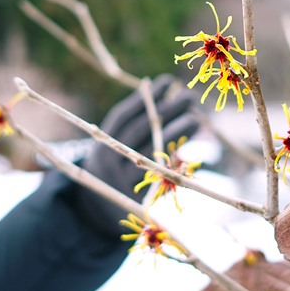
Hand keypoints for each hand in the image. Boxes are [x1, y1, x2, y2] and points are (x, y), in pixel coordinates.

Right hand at [77, 74, 199, 235]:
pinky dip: (175, 160)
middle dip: (166, 112)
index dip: (144, 98)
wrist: (93, 209)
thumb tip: (160, 92)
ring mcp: (122, 179)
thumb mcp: (112, 144)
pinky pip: (160, 176)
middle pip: (140, 131)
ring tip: (195, 119)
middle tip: (189, 97)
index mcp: (100, 142)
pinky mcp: (136, 197)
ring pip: (152, 153)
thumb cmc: (111, 165)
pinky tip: (190, 148)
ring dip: (176, 134)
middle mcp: (108, 159)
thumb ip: (133, 125)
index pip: (123, 115)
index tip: (166, 81)